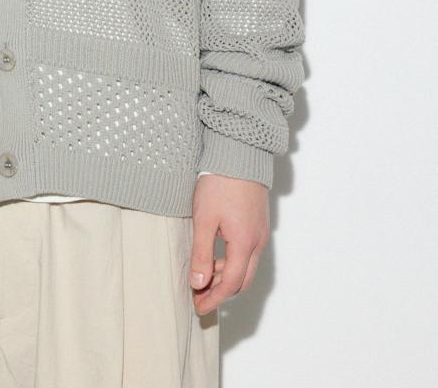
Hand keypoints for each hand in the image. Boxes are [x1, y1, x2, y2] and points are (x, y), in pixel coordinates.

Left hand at [189, 174, 269, 313]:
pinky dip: (233, 263)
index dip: (214, 299)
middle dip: (221, 293)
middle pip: (243, 280)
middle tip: (200, 297)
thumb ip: (202, 254)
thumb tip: (199, 284)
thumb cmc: (219, 182)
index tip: (198, 306)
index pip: (231, 284)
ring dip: (226, 277)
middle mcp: (258, 242)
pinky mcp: (258, 223)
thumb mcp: (204, 219)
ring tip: (203, 277)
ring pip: (246, 267)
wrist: (238, 153)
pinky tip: (215, 257)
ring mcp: (260, 232)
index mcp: (245, 243)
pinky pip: (249, 253)